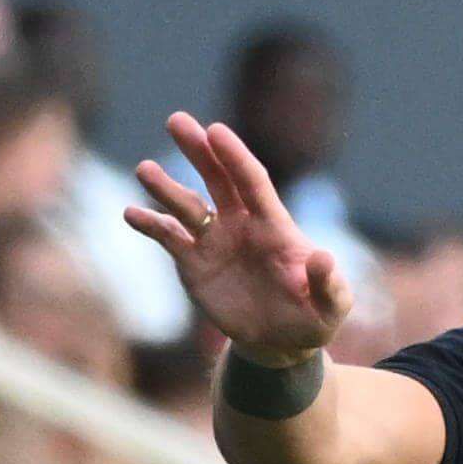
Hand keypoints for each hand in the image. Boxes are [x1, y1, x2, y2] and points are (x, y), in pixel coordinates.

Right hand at [125, 113, 350, 366]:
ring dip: (165, 187)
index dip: (235, 156)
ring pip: (187, 205)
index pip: (252, 181)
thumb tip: (322, 257)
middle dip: (198, 150)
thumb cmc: (313, 319)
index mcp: (274, 225)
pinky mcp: (194, 263)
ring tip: (145, 169)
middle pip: (218, 178)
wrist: (281, 343)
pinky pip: (168, 238)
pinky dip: (150, 224)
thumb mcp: (331, 306)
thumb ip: (328, 283)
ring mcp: (214, 241)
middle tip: (176, 120)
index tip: (216, 131)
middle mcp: (240, 224)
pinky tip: (131, 213)